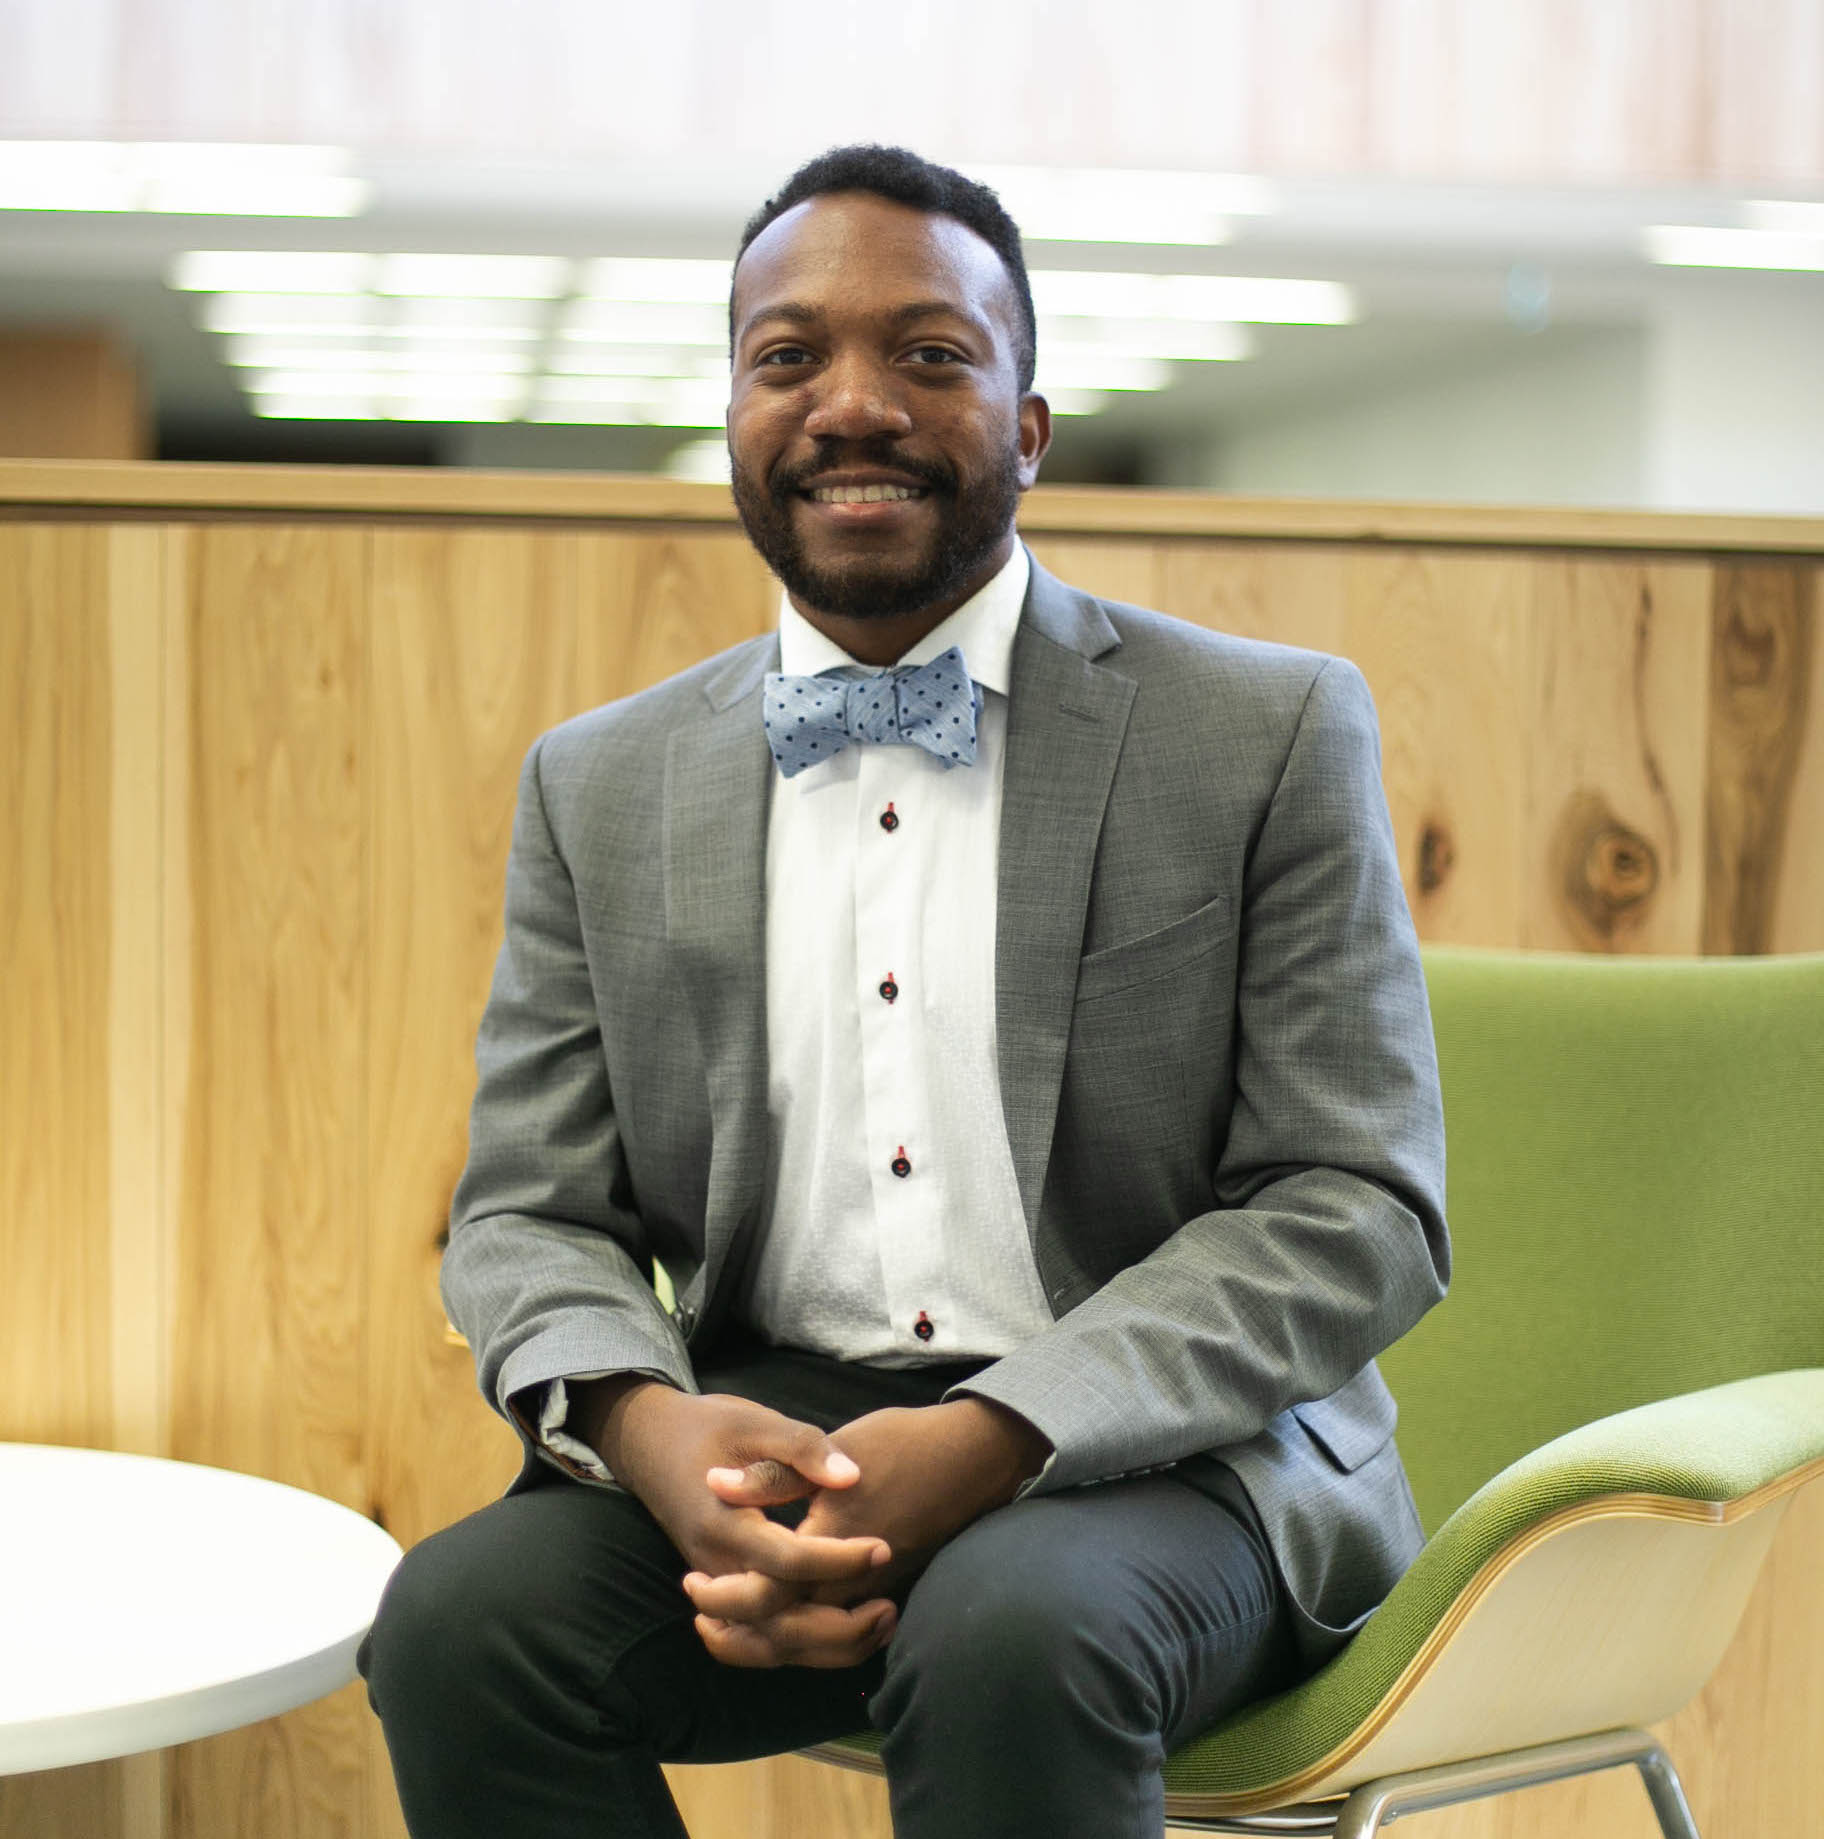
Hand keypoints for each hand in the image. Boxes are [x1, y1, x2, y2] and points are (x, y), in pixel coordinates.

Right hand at [579, 1380, 892, 1615]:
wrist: (649, 1444)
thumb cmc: (708, 1427)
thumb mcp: (755, 1422)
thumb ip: (803, 1448)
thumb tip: (852, 1476)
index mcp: (725, 1522)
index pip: (786, 1562)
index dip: (837, 1560)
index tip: (883, 1546)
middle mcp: (718, 1566)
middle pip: (777, 1623)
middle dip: (837, 1625)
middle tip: (889, 1604)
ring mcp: (720, 1584)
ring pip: (771, 1643)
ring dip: (827, 1645)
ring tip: (882, 1620)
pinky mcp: (727, 1590)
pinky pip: (764, 1636)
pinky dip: (805, 1645)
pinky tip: (852, 1625)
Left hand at [683, 1397, 1049, 1667]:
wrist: (971, 1459)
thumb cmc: (902, 1445)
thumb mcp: (834, 1448)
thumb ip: (772, 1474)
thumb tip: (714, 1483)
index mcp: (833, 1542)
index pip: (768, 1595)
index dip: (726, 1599)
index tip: (694, 1585)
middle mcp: (853, 1579)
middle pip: (788, 1635)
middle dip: (740, 1636)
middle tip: (702, 1615)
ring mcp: (873, 1589)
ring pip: (813, 1643)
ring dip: (769, 1643)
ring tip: (731, 1626)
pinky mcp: (884, 1588)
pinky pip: (837, 1631)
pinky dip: (805, 1638)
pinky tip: (784, 1619)